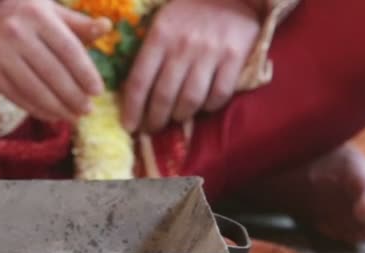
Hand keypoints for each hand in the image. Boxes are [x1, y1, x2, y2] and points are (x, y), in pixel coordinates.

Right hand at [0, 0, 110, 122]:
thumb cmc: (21, 13)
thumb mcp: (49, 11)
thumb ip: (78, 23)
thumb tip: (107, 27)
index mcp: (37, 15)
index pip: (69, 50)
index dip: (86, 73)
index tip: (98, 91)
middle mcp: (16, 33)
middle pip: (54, 73)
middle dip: (74, 96)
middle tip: (88, 110)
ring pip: (36, 89)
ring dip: (58, 108)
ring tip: (73, 117)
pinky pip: (18, 96)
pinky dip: (37, 109)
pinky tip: (52, 116)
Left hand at [121, 0, 260, 132]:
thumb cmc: (191, 12)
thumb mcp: (163, 23)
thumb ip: (150, 53)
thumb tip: (133, 92)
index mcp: (160, 35)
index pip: (139, 81)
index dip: (132, 109)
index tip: (129, 126)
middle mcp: (183, 45)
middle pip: (163, 95)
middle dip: (155, 119)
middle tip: (152, 128)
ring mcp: (210, 51)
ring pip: (190, 99)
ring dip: (180, 115)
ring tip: (176, 118)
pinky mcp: (235, 56)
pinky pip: (219, 94)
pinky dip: (209, 106)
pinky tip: (203, 106)